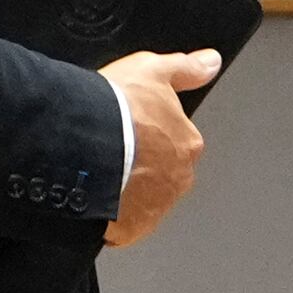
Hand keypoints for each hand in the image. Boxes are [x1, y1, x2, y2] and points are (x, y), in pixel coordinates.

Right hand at [99, 49, 219, 248]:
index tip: (129, 129)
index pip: (174, 141)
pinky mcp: (131, 230)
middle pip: (161, 173)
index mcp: (187, 144)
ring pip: (143, 199)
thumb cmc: (116, 109)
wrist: (82, 145)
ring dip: (127, 190)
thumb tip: (210, 63)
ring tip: (101, 173)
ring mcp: (155, 207)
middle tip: (113, 152)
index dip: (149, 133)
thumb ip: (186, 69)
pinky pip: (124, 225)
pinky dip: (113, 215)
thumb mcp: (152, 71)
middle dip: (141, 165)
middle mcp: (178, 179)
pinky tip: (96, 197)